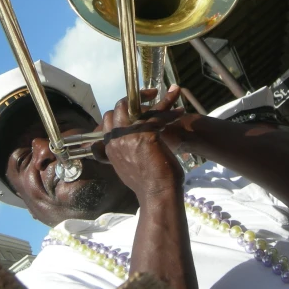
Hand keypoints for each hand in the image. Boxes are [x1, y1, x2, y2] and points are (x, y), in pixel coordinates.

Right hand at [97, 87, 185, 201]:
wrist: (157, 195)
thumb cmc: (148, 184)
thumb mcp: (128, 166)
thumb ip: (125, 151)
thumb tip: (129, 142)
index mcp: (111, 147)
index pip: (109, 119)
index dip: (123, 110)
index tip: (137, 107)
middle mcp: (115, 140)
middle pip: (119, 108)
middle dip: (134, 98)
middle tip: (150, 94)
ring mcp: (128, 137)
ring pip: (140, 108)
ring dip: (158, 99)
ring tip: (172, 93)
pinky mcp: (145, 136)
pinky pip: (157, 115)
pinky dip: (170, 109)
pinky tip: (179, 109)